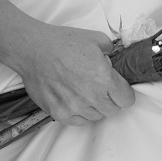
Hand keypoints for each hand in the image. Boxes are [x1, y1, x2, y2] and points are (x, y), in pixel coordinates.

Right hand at [12, 25, 133, 125]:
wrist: (35, 50)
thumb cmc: (63, 43)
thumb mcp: (97, 39)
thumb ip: (111, 51)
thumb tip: (113, 60)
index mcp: (104, 78)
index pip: (126, 99)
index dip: (126, 94)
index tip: (121, 90)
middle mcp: (91, 96)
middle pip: (112, 110)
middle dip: (112, 100)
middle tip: (103, 88)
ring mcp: (74, 107)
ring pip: (95, 116)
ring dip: (95, 107)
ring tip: (86, 91)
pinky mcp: (58, 113)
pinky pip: (78, 121)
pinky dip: (79, 113)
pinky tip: (75, 99)